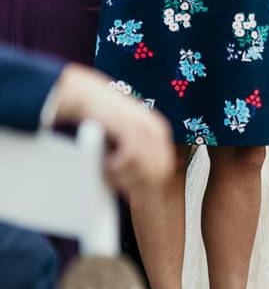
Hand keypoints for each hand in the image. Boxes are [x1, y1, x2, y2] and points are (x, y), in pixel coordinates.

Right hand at [55, 65, 174, 194]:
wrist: (86, 95)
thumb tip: (136, 188)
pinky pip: (130, 159)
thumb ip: (134, 158)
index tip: (129, 193)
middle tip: (115, 183)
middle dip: (136, 184)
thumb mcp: (123, 140)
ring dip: (123, 176)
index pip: (163, 170)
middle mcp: (158, 131)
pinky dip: (115, 166)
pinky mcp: (132, 127)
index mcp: (159, 135)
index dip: (147, 185)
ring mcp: (147, 128)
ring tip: (107, 171)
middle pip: (158, 173)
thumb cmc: (101, 121)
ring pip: (145, 168)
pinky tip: (105, 162)